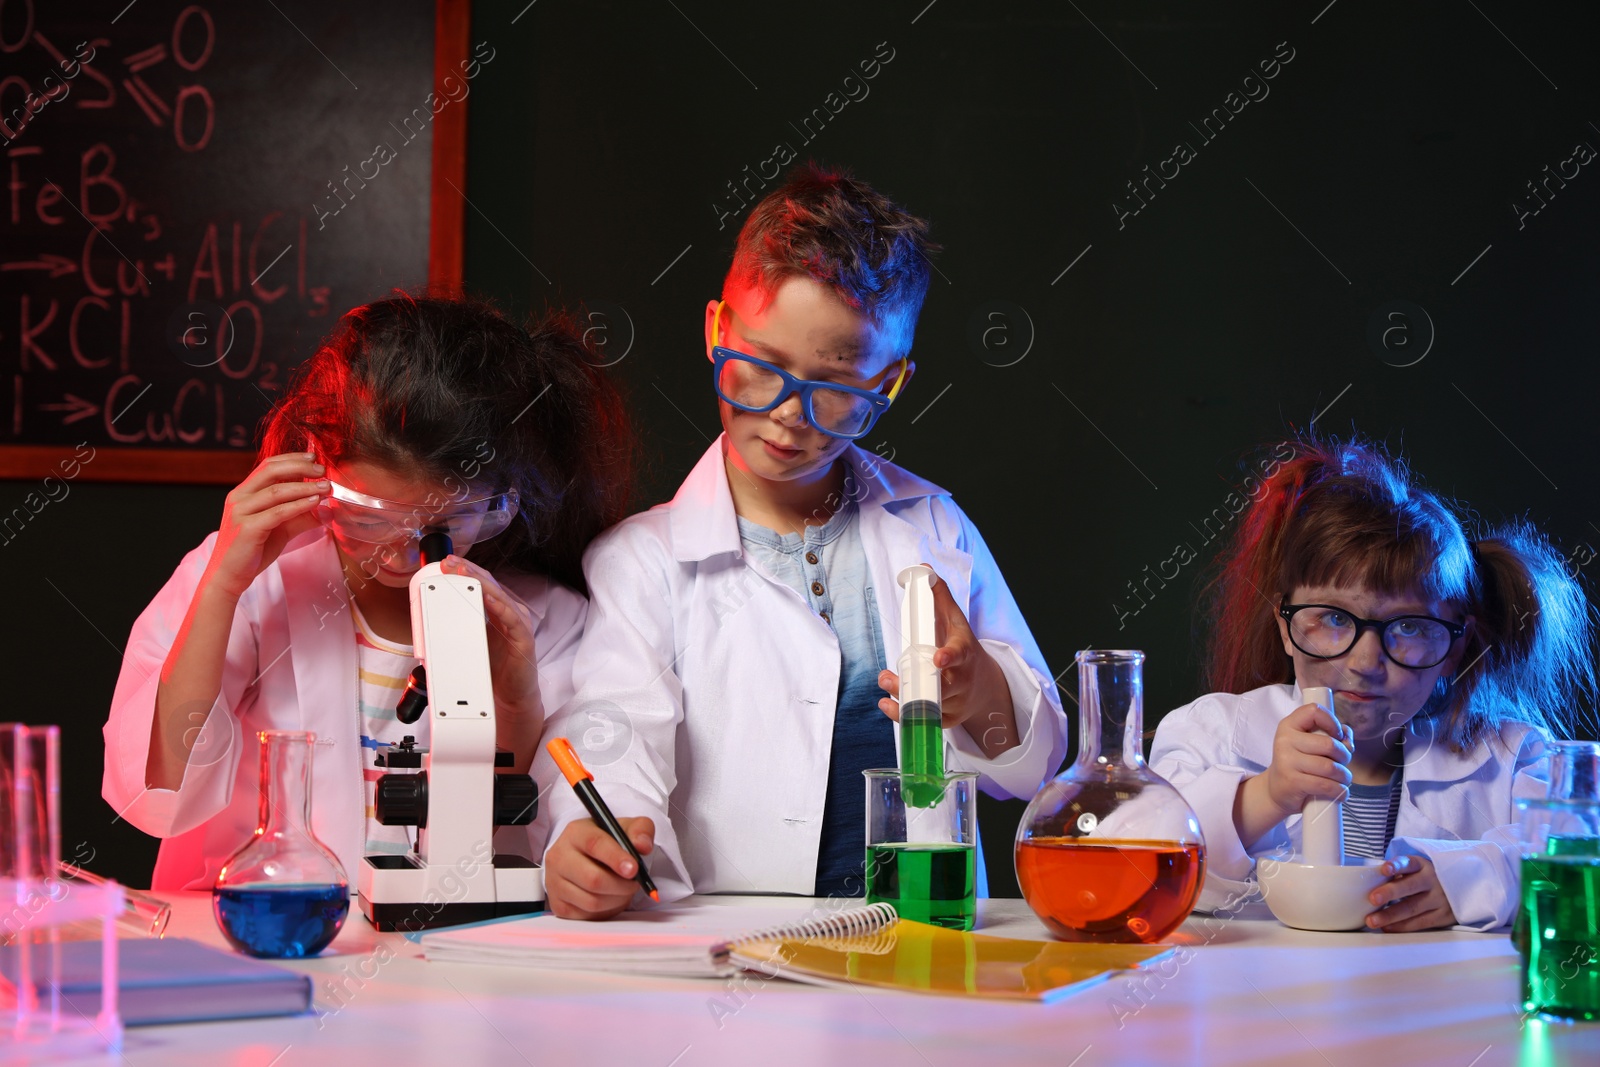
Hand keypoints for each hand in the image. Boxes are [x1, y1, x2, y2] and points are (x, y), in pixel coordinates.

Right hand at [203, 453, 327, 599]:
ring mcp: (240, 512)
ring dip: (304, 487)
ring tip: (325, 487)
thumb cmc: (252, 550)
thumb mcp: (280, 528)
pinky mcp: (246, 529)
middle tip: (322, 469)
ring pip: (276, 491)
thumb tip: (326, 507)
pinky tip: (314, 502)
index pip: (267, 466)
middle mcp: (239, 498)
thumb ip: (299, 515)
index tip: (314, 458)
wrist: (229, 576)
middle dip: (299, 467)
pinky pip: (277, 512)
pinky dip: (298, 505)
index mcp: (243, 493)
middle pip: (271, 472)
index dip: (291, 459)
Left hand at [438, 555, 542, 767]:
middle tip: (447, 562)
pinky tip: (486, 596)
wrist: (510, 698)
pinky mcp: (523, 637)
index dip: (463, 571)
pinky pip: (511, 617)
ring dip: (479, 582)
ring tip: (462, 572)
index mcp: (495, 611)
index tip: (444, 563)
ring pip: (498, 595)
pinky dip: (498, 604)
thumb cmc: (491, 671)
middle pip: (488, 584)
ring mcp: (517, 623)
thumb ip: (455, 630)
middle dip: (467, 570)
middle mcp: (508, 612)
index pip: (479, 584)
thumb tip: (427, 621)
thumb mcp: (468, 644)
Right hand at [544, 816, 655, 919]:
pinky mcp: (557, 905)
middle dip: (621, 885)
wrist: (585, 857)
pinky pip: (587, 916)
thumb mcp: (627, 828)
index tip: (633, 869)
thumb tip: (643, 846)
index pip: (595, 844)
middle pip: (593, 879)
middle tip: (634, 883)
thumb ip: (640, 830)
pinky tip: (610, 898)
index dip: (616, 858)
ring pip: (592, 901)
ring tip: (624, 890)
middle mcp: (559, 856)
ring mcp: (554, 882)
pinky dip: (606, 911)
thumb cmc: (608, 842)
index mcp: (576, 833)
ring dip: (616, 899)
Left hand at [876, 565, 1015, 756]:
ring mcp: (956, 700)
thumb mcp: (955, 620)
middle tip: (888, 676)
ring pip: (930, 704)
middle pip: (941, 685)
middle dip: (914, 683)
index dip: (948, 657)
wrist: (985, 684)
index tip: (937, 659)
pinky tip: (887, 704)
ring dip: (903, 697)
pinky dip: (904, 714)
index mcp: (964, 651)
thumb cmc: (963, 646)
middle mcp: (962, 679)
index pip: (958, 654)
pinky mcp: (948, 717)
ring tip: (885, 684)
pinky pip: (926, 719)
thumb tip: (923, 569)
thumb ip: (939, 597)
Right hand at [1259, 701, 1354, 824]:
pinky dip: (1339, 791)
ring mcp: (1286, 761)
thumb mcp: (1310, 744)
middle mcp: (1285, 740)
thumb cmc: (1300, 764)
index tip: (1337, 736)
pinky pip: (1326, 785)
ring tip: (1342, 779)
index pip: (1314, 711)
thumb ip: (1331, 735)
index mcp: (1289, 725)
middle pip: (1330, 744)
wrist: (1277, 790)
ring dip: (1344, 776)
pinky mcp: (1292, 782)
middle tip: (1342, 763)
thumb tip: (1347, 737)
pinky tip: (1339, 791)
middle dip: (1345, 756)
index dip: (1332, 722)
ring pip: (1330, 767)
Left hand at [1366, 854, 1456, 931]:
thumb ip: (1398, 874)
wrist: (1461, 887)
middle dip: (1390, 893)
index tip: (1384, 869)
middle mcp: (1432, 881)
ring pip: (1413, 908)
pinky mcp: (1443, 915)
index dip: (1396, 866)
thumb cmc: (1426, 878)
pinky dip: (1402, 926)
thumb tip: (1365, 882)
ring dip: (1390, 915)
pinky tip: (1388, 927)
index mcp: (1422, 866)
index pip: (1409, 863)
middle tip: (1372, 899)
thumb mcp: (1417, 870)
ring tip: (1372, 920)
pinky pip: (1421, 922)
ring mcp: (1439, 899)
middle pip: (1410, 886)